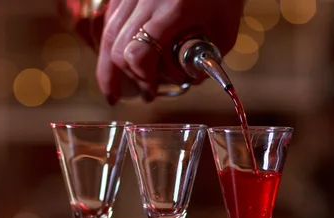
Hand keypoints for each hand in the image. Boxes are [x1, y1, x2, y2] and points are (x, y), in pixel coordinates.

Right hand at [97, 0, 242, 104]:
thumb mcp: (225, 31)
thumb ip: (208, 60)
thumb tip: (188, 81)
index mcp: (174, 9)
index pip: (140, 52)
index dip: (143, 77)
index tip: (153, 91)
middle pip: (119, 48)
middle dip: (131, 77)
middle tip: (146, 93)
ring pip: (108, 35)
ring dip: (112, 66)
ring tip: (115, 89)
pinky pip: (110, 22)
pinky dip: (111, 45)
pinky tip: (116, 63)